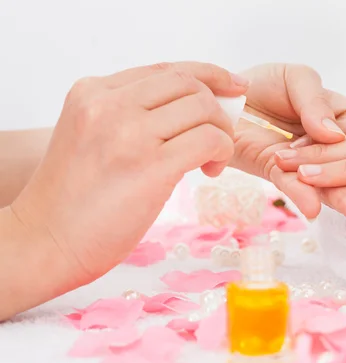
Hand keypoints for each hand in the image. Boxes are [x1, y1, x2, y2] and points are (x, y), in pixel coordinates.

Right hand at [11, 62, 247, 287]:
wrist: (46, 242)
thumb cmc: (73, 200)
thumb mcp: (92, 137)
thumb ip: (131, 116)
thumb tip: (191, 111)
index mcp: (92, 92)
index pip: (165, 69)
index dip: (207, 74)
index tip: (232, 85)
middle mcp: (109, 105)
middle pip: (188, 83)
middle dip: (217, 107)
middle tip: (220, 135)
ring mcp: (129, 133)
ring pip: (203, 108)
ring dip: (222, 132)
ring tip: (211, 160)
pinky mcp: (150, 166)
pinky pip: (209, 140)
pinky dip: (222, 151)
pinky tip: (209, 171)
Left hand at [228, 63, 345, 218]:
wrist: (225, 95)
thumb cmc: (267, 83)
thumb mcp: (298, 80)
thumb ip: (316, 102)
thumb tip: (333, 133)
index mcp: (345, 120)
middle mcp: (331, 148)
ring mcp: (306, 165)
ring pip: (330, 184)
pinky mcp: (277, 173)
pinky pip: (291, 185)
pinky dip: (302, 195)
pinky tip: (313, 207)